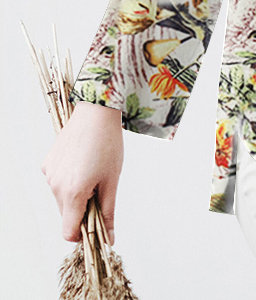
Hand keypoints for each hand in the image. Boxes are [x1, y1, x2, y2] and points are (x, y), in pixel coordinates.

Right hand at [41, 101, 123, 245]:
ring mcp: (49, 174)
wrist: (96, 113)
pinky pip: (57, 181)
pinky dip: (69, 180)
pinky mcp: (47, 163)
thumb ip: (108, 212)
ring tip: (93, 172)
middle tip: (101, 190)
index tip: (96, 226)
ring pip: (62, 198)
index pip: (69, 232)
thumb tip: (109, 238)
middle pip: (67, 214)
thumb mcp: (113, 180)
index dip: (83, 234)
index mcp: (73, 193)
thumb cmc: (108, 144)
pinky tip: (83, 162)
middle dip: (82, 211)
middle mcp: (55, 186)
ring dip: (76, 194)